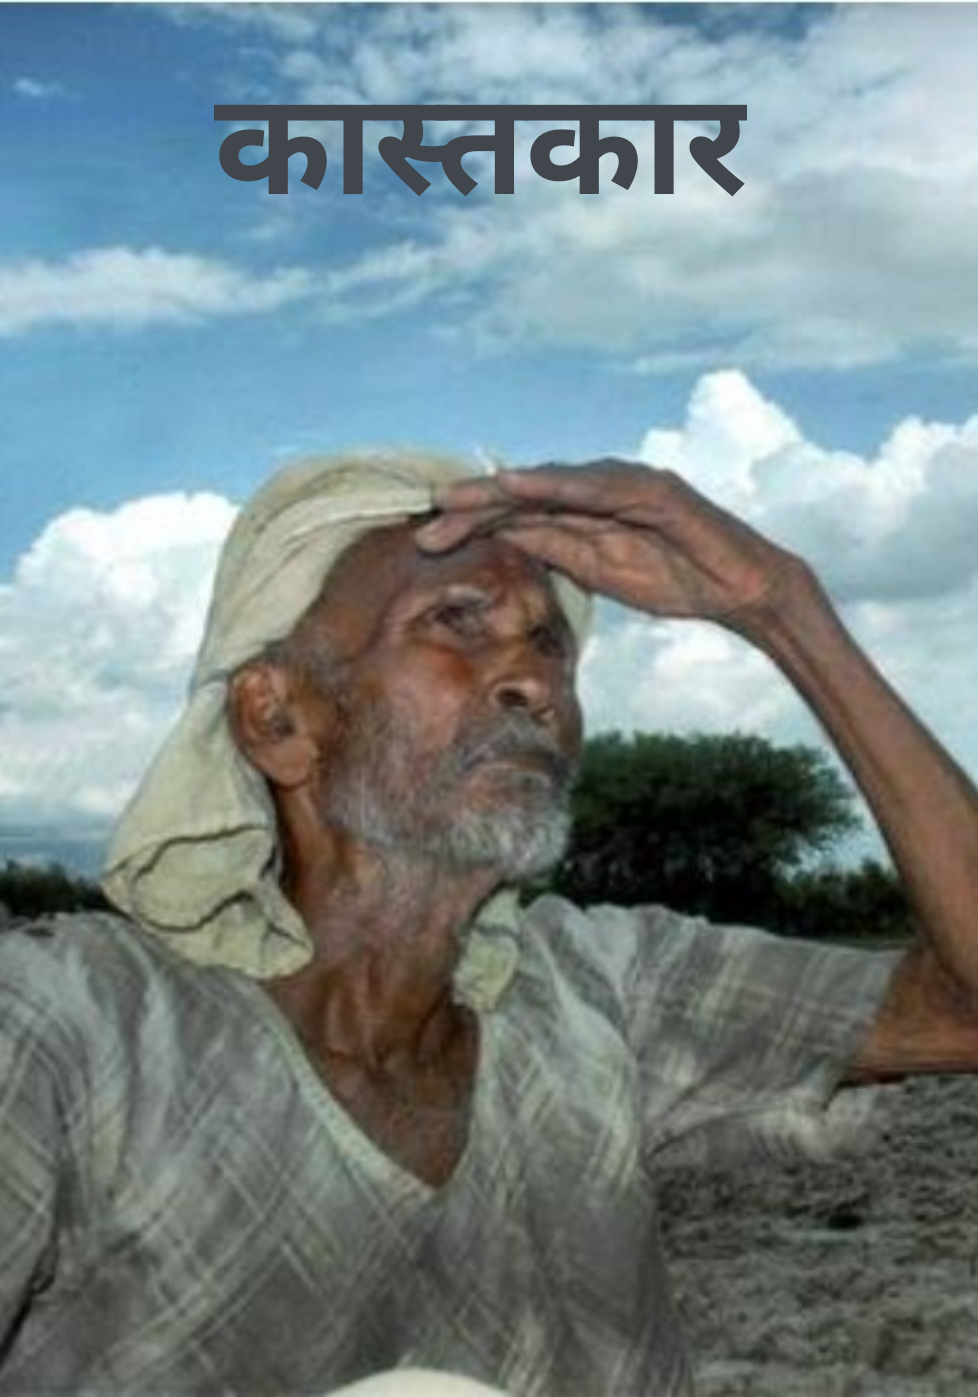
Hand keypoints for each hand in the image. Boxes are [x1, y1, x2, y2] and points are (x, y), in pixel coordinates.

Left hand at [416, 460, 807, 630]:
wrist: (739, 586)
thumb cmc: (674, 578)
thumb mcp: (600, 572)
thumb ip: (558, 549)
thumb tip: (507, 539)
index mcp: (583, 512)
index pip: (519, 514)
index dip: (473, 523)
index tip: (427, 539)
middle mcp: (598, 489)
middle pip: (525, 493)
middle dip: (474, 505)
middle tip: (425, 515)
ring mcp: (624, 483)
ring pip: (553, 482)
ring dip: (501, 488)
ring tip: (455, 496)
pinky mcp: (652, 488)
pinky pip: (596, 485)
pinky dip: (556, 483)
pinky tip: (517, 484)